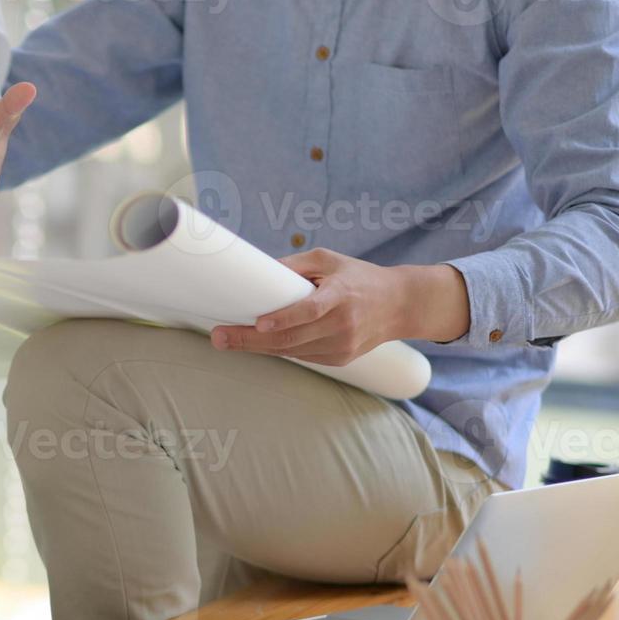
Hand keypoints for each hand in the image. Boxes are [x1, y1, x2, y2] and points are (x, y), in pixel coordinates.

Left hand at [209, 249, 470, 365]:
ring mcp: (341, 346)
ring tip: (228, 339)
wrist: (398, 306)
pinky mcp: (340, 359)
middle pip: (291, 337)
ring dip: (258, 347)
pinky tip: (259, 342)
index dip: (284, 318)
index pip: (310, 310)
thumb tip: (259, 272)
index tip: (259, 322)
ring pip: (291, 351)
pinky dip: (279, 349)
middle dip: (251, 339)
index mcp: (341, 295)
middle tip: (219, 337)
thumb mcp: (329, 260)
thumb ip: (295, 266)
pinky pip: (301, 356)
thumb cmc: (358, 277)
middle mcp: (342, 324)